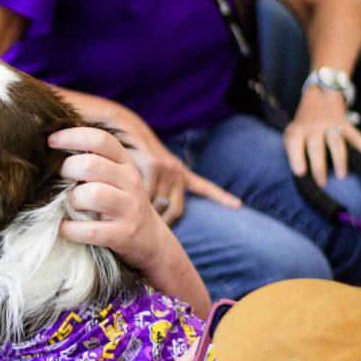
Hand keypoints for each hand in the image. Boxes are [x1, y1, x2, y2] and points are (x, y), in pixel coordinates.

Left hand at [51, 126, 169, 270]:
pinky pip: (89, 230)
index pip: (101, 140)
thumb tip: (52, 141)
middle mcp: (130, 182)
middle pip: (90, 165)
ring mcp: (129, 208)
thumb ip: (92, 159)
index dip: (73, 136)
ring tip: (69, 205)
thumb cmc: (119, 201)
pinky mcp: (123, 234)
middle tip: (60, 180)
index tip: (51, 141)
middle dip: (66, 170)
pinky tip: (65, 227)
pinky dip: (70, 229)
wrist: (150, 238)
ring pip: (91, 194)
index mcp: (125, 163)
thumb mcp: (114, 176)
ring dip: (72, 200)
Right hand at [112, 111, 240, 225]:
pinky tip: (127, 202)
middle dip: (163, 225)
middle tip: (150, 233)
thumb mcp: (150, 168)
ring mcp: (167, 168)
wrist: (122, 127)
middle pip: (174, 210)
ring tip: (131, 216)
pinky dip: (136, 202)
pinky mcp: (154, 165)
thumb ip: (156, 186)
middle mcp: (177, 171)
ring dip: (146, 214)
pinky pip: (146, 196)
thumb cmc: (132, 152)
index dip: (221, 197)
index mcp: (180, 172)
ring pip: (158, 206)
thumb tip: (156, 209)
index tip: (238, 205)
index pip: (205, 187)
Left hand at [284, 87, 360, 186]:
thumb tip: (300, 173)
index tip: (300, 173)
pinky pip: (356, 136)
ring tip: (341, 176)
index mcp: (298, 130)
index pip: (295, 143)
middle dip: (319, 166)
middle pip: (316, 147)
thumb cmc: (303, 123)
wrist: (320, 95)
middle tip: (322, 183)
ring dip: (339, 160)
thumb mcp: (292, 132)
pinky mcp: (346, 124)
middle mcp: (314, 127)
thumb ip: (293, 149)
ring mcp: (331, 125)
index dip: (296, 158)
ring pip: (336, 143)